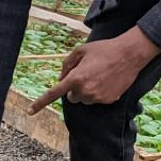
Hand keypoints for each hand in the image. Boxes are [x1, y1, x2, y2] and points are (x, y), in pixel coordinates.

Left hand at [28, 26, 159, 113]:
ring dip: (86, 91)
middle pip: (71, 97)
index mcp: (76, 78)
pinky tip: (107, 80)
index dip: (40, 103)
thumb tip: (61, 79)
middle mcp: (85, 91)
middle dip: (74, 88)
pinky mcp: (108, 101)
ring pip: (84, 99)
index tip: (30, 111)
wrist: (130, 54)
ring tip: (98, 75)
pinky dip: (99, 92)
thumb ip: (67, 64)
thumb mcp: (81, 50)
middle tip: (85, 74)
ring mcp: (97, 98)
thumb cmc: (104, 49)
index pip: (54, 93)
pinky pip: (97, 100)